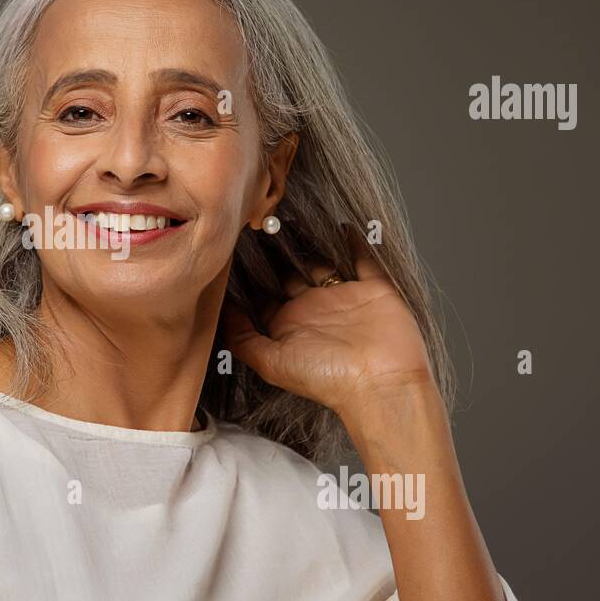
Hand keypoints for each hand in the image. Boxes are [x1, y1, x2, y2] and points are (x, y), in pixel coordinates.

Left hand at [223, 224, 436, 418]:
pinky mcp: (374, 289)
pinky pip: (363, 259)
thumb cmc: (327, 379)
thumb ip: (242, 337)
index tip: (234, 247)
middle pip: (291, 272)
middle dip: (276, 251)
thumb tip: (219, 311)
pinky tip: (341, 224)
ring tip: (292, 216)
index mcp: (290, 325)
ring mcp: (345, 298)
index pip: (264, 293)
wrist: (380, 383)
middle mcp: (315, 309)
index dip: (249, 273)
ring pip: (323, 261)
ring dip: (310, 241)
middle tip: (261, 221)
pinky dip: (355, 241)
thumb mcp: (270, 360)